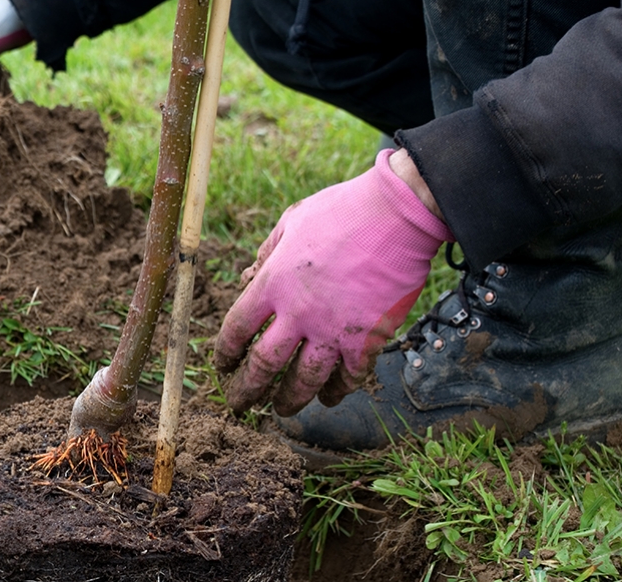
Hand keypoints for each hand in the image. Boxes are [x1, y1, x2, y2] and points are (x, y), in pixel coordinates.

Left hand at [216, 149, 452, 415]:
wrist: (398, 214)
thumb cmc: (343, 211)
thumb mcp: (291, 222)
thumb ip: (267, 254)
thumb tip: (249, 277)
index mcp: (272, 283)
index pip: (236, 328)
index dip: (225, 352)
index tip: (223, 364)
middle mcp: (297, 312)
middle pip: (263, 364)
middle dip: (248, 390)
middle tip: (241, 404)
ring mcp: (333, 329)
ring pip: (303, 380)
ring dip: (290, 401)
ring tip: (282, 411)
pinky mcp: (368, 338)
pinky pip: (349, 376)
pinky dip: (338, 391)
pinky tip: (330, 398)